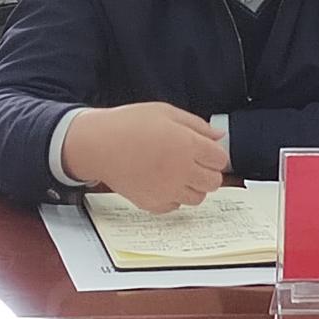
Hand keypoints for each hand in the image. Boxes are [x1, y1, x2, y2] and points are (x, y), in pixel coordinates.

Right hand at [61, 102, 227, 212]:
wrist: (98, 144)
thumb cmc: (128, 125)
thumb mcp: (166, 112)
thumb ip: (197, 125)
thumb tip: (218, 136)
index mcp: (187, 145)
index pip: (220, 160)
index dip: (215, 154)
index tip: (207, 151)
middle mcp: (181, 171)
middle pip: (214, 182)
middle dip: (208, 172)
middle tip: (195, 163)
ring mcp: (167, 190)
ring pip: (198, 198)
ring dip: (193, 186)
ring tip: (178, 173)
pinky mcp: (153, 203)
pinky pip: (175, 206)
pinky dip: (174, 197)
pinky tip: (163, 182)